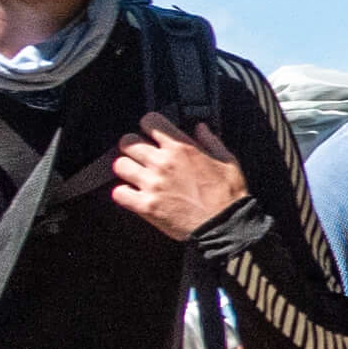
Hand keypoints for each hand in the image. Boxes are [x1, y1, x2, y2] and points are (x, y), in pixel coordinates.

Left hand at [107, 115, 247, 239]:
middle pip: (127, 142)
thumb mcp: (227, 160)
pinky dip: (123, 194)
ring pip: (120, 165)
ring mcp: (152, 184)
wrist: (225, 226)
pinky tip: (133, 195)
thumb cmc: (228, 195)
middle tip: (139, 156)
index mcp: (182, 148)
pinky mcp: (146, 206)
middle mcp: (163, 162)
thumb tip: (200, 128)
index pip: (150, 121)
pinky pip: (119, 194)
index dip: (148, 126)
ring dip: (126, 169)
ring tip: (135, 176)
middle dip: (132, 147)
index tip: (151, 134)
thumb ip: (211, 141)